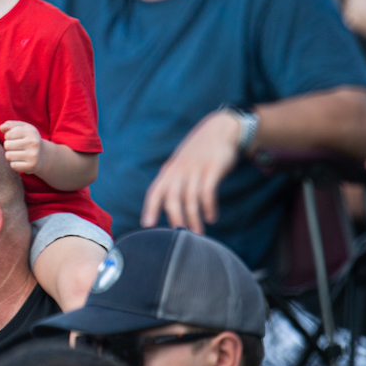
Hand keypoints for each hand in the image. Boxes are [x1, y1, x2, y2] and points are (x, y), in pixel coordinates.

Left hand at [1, 121, 43, 173]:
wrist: (42, 154)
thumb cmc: (27, 138)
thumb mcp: (21, 128)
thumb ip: (10, 125)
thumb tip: (1, 127)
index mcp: (30, 131)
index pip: (8, 135)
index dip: (8, 137)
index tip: (15, 138)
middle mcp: (33, 143)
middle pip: (7, 145)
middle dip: (8, 146)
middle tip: (16, 146)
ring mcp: (34, 155)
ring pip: (9, 156)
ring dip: (10, 155)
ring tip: (18, 153)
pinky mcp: (32, 166)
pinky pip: (13, 165)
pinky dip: (14, 163)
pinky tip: (21, 160)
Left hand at [141, 111, 241, 232]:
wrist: (219, 130)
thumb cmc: (198, 153)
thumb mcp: (181, 165)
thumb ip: (174, 183)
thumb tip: (170, 208)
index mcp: (169, 172)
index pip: (155, 191)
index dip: (150, 208)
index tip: (146, 225)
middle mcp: (179, 171)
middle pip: (172, 198)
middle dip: (175, 218)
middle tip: (179, 235)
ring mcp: (195, 169)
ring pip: (190, 198)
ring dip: (193, 217)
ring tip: (197, 233)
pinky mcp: (212, 168)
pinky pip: (207, 191)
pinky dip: (208, 206)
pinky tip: (211, 217)